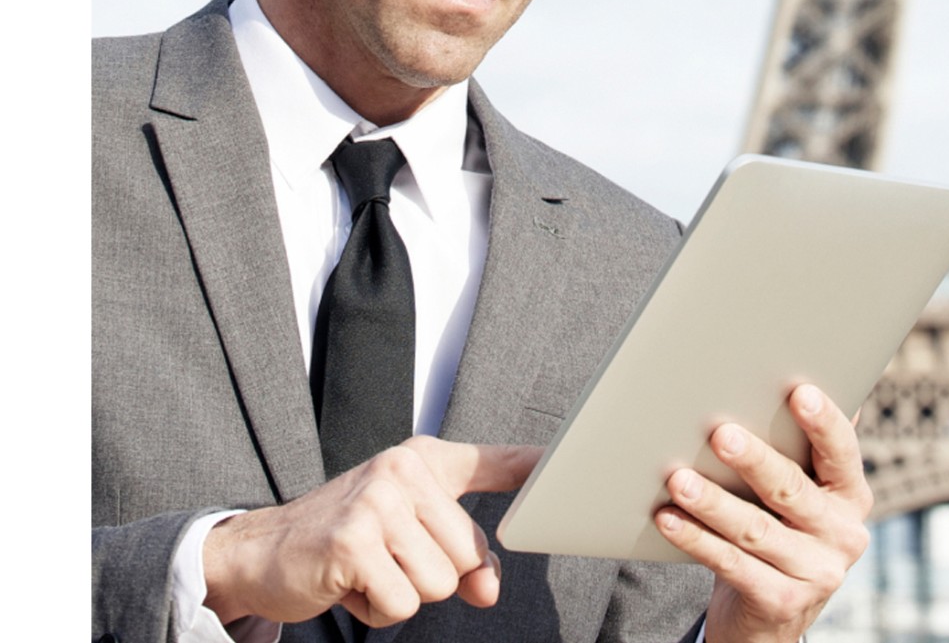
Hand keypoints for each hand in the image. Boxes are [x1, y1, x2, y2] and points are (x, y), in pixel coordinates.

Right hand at [202, 437, 540, 628]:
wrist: (263, 551)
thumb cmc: (347, 540)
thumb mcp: (409, 536)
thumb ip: (463, 556)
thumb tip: (489, 591)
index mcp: (424, 459)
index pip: (492, 461)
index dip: (533, 465)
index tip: (564, 460)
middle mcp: (403, 468)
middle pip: (467, 555)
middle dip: (432, 576)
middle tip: (386, 559)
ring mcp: (377, 501)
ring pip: (439, 583)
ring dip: (402, 594)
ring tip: (368, 571)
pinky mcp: (353, 542)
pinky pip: (403, 603)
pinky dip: (377, 610)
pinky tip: (349, 585)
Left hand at [655, 384, 871, 642]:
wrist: (776, 615)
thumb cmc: (783, 526)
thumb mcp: (806, 490)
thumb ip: (805, 447)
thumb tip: (808, 374)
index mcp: (852, 495)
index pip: (843, 452)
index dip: (824, 422)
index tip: (800, 391)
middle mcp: (844, 535)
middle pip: (792, 490)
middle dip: (755, 460)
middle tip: (720, 433)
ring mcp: (816, 574)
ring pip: (755, 530)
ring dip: (712, 502)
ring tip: (677, 477)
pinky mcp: (782, 603)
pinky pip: (731, 564)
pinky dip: (696, 539)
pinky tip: (668, 517)